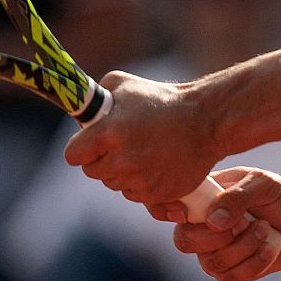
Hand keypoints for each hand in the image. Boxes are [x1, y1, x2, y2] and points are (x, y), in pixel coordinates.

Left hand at [64, 70, 221, 205]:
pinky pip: (136, 195)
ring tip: (143, 152)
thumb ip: (96, 97)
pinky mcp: (157, 194)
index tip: (91, 143)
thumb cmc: (163, 99)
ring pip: (115, 184)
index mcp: (108, 132)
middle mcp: (121, 160)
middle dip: (102, 159)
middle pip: (93, 171)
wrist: (206, 121)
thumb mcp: (124, 85)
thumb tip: (81, 110)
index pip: (73, 155)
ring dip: (122, 172)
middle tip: (121, 145)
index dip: (81, 149)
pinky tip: (155, 164)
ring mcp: (140, 180)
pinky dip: (142, 183)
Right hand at [160, 167, 280, 280]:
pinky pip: (230, 277)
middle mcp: (201, 225)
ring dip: (245, 247)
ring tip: (266, 230)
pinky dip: (255, 263)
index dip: (173, 212)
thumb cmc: (280, 197)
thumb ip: (238, 197)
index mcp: (202, 197)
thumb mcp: (263, 185)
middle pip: (184, 241)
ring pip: (211, 263)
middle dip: (218, 236)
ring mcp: (213, 251)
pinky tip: (269, 248)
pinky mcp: (229, 271)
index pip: (171, 206)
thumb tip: (213, 222)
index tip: (191, 213)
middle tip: (246, 222)